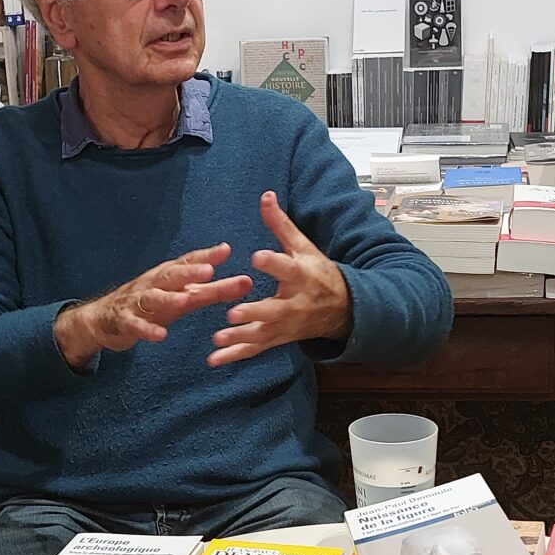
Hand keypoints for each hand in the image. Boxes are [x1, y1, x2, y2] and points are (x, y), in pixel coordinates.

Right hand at [54, 243, 251, 367]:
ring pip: (153, 297)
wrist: (104, 320)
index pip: (187, 262)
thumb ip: (213, 291)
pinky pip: (136, 325)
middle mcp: (153, 283)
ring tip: (185, 299)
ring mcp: (137, 302)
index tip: (225, 250)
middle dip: (189, 271)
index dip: (205, 256)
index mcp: (168, 275)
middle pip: (171, 275)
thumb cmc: (152, 305)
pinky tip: (160, 335)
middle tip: (209, 270)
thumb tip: (246, 281)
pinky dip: (147, 329)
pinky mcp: (125, 321)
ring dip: (169, 297)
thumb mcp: (183, 297)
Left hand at [207, 191, 351, 366]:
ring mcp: (285, 325)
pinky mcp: (277, 338)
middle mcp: (294, 303)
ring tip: (218, 339)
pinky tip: (213, 359)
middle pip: (273, 310)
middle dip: (254, 313)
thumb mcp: (303, 246)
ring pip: (262, 334)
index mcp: (301, 275)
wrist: (341, 309)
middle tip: (232, 313)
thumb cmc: (318, 272)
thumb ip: (280, 225)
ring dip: (240, 338)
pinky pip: (255, 349)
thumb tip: (265, 195)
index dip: (273, 262)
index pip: (287, 267)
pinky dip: (234, 355)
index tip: (257, 256)